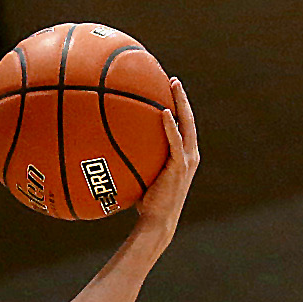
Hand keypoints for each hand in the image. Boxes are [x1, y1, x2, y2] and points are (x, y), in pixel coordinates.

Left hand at [131, 78, 200, 244]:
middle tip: (172, 80)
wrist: (157, 221)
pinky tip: (164, 112)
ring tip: (172, 86)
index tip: (169, 89)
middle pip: (189, 119)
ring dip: (181, 104)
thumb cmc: (147, 202)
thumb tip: (112, 146)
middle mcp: (190, 155)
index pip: (184, 126)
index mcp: (184, 155)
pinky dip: (171, 127)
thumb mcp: (143, 174)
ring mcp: (187, 160)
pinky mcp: (180, 167)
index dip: (179, 106)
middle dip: (182, 98)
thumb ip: (136, 158)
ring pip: (187, 125)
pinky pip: (176, 142)